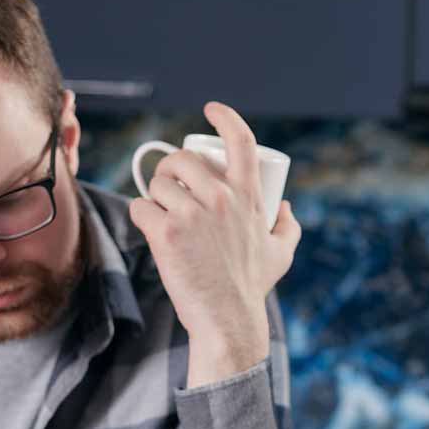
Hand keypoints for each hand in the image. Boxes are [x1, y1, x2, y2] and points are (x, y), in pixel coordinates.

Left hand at [128, 101, 300, 384]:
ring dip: (155, 196)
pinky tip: (150, 230)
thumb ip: (288, 227)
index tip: (211, 110)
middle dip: (171, 169)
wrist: (227, 318)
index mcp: (248, 196)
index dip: (225, 118)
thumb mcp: (281, 253)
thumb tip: (285, 207)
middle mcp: (221, 198)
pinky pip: (140, 207)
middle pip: (182, 159)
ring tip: (162, 215)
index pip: (240, 140)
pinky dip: (141, 217)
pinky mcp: (165, 232)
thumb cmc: (251, 287)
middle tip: (170, 188)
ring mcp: (191, 214)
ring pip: (157, 183)